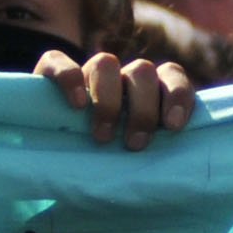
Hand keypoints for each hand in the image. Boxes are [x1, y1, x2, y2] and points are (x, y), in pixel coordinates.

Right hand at [36, 48, 199, 148]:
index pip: (171, 73)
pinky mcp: (50, 72)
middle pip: (142, 71)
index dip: (178, 94)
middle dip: (142, 109)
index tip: (173, 126)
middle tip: (135, 144)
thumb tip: (183, 171)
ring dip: (108, 100)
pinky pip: (58, 61)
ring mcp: (87, 73)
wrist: (58, 160)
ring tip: (102, 137)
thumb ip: (161, 152)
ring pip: (106, 63)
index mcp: (148, 90)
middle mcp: (120, 77)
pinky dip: (69, 79)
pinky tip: (76, 106)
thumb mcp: (139, 158)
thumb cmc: (112, 164)